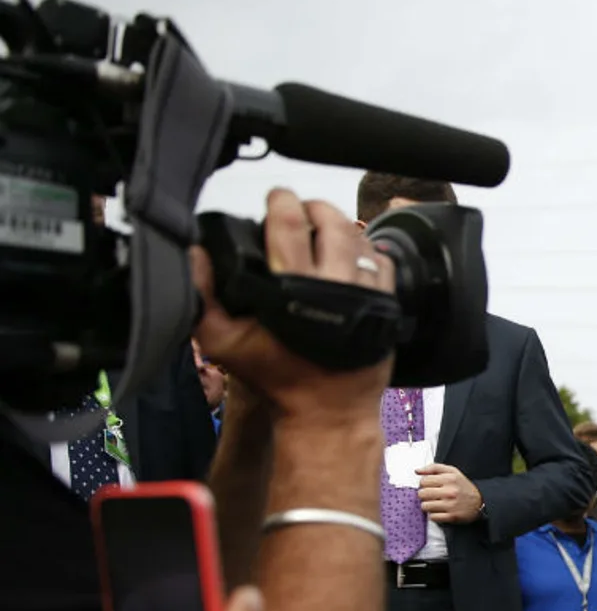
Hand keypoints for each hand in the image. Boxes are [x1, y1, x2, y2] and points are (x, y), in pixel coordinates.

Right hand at [191, 189, 393, 426]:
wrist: (329, 411)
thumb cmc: (278, 378)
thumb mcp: (224, 344)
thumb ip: (202, 298)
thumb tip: (194, 254)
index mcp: (293, 290)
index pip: (289, 224)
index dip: (281, 202)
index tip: (276, 198)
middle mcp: (335, 287)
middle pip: (332, 223)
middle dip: (314, 206)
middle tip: (301, 208)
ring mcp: (367, 296)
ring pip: (360, 239)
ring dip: (341, 225)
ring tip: (324, 226)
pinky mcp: (388, 306)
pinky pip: (383, 261)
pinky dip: (367, 249)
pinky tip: (351, 253)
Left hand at [416, 463, 483, 523]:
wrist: (480, 501)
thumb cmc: (463, 486)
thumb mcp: (452, 472)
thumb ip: (434, 468)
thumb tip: (417, 471)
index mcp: (449, 479)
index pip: (424, 481)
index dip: (424, 484)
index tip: (430, 486)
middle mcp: (450, 492)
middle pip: (422, 494)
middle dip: (424, 495)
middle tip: (431, 495)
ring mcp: (451, 505)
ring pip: (425, 506)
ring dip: (428, 505)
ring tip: (435, 503)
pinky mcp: (451, 517)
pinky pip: (432, 517)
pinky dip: (434, 515)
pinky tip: (440, 510)